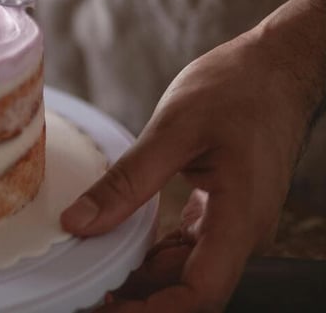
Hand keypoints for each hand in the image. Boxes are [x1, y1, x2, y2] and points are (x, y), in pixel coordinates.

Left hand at [61, 33, 311, 311]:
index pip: (199, 293)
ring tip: (92, 272)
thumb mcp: (174, 130)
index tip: (105, 309)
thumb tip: (79, 222)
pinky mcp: (222, 207)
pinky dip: (152, 251)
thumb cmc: (238, 89)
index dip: (152, 312)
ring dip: (142, 278)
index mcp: (239, 219)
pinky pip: (186, 245)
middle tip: (84, 292)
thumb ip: (127, 181)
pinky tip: (120, 244)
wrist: (275, 65)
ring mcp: (233, 221)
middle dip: (137, 300)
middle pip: (187, 289)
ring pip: (184, 270)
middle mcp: (241, 231)